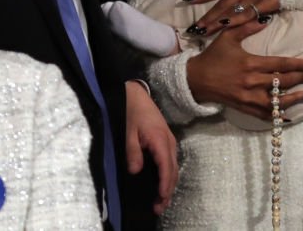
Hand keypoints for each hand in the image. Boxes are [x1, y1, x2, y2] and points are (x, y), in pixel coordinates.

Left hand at [124, 80, 178, 214]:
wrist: (136, 94)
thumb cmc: (132, 112)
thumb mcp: (128, 132)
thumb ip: (132, 152)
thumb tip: (136, 171)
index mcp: (160, 139)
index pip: (166, 166)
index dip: (164, 184)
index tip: (161, 198)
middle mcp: (169, 142)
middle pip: (173, 170)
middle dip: (168, 190)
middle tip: (159, 207)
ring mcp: (170, 141)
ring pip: (174, 167)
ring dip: (169, 184)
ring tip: (161, 201)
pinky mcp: (167, 141)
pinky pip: (171, 162)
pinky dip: (168, 175)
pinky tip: (162, 184)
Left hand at [186, 0, 278, 32]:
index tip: (187, 0)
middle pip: (222, 3)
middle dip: (207, 16)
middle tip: (192, 28)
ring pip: (231, 10)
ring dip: (216, 21)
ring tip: (203, 31)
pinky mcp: (266, 1)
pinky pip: (248, 12)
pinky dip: (236, 19)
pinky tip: (226, 26)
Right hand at [186, 19, 302, 117]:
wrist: (195, 79)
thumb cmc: (213, 56)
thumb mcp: (228, 36)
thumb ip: (247, 26)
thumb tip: (266, 18)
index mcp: (250, 63)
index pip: (279, 65)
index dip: (297, 65)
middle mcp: (251, 81)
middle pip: (281, 82)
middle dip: (300, 79)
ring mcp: (247, 97)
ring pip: (275, 101)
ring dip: (292, 99)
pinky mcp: (243, 107)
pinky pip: (263, 114)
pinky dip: (276, 117)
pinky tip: (288, 116)